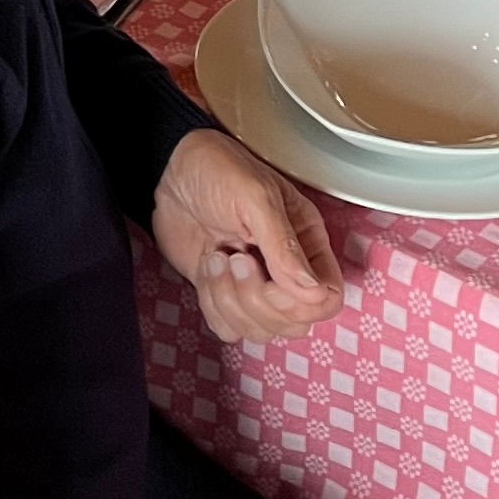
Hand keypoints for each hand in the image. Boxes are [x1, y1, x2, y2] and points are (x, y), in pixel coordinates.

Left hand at [150, 129, 346, 343]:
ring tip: (216, 257)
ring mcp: (254, 286)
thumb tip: (313, 291)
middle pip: (294, 323)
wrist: (170, 169)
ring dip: (230, 300)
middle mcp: (287, 270)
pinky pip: (228, 328)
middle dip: (258, 300)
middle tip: (235, 258)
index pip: (328, 298)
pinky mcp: (223, 294)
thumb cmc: (217, 168)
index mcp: (307, 242)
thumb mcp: (256, 196)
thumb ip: (285, 246)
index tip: (270, 279)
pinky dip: (212, 305)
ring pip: (259, 330)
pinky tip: (206, 266)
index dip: (301, 303)